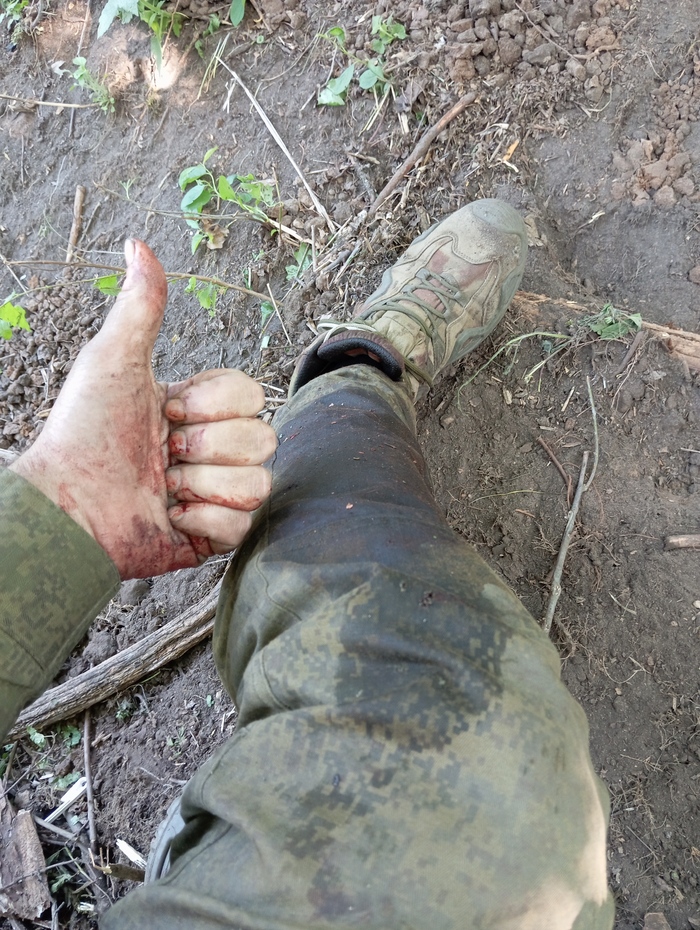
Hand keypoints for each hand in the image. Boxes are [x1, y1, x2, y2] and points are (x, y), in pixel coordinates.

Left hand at [10, 239, 276, 578]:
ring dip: (204, 485)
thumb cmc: (83, 431)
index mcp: (199, 410)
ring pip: (259, 483)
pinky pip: (243, 525)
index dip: (212, 404)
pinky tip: (172, 517)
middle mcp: (213, 450)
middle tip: (164, 453)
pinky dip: (203, 521)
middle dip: (208, 446)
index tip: (166, 411)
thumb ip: (141, 306)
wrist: (67, 506)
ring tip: (166, 489)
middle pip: (264, 437)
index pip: (252, 394)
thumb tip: (138, 244)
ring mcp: (216, 494)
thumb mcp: (114, 360)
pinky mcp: (213, 535)